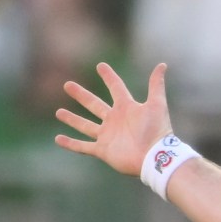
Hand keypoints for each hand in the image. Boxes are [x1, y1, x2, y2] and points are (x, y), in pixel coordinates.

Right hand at [56, 61, 171, 177]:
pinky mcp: (103, 150)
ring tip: (59, 112)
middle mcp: (114, 120)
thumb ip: (156, 85)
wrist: (155, 157)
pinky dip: (70, 143)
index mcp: (126, 108)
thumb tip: (162, 65)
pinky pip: (83, 146)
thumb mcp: (157, 104)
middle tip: (67, 85)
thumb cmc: (156, 130)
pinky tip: (58, 139)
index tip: (100, 66)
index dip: (109, 77)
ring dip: (72, 119)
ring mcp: (107, 136)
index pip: (115, 88)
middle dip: (81, 95)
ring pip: (85, 125)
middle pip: (94, 104)